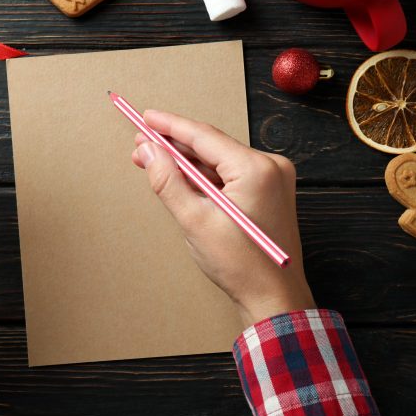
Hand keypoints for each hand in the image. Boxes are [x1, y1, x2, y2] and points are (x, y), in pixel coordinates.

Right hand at [132, 111, 314, 325]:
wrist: (274, 298)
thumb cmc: (242, 266)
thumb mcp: (195, 221)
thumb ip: (168, 181)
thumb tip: (148, 151)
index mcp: (256, 169)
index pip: (204, 136)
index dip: (170, 126)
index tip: (146, 117)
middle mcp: (270, 167)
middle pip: (212, 147)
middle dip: (174, 147)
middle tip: (141, 144)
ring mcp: (272, 179)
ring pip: (219, 161)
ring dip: (187, 163)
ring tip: (154, 161)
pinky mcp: (269, 192)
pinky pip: (230, 175)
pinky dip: (205, 178)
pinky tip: (180, 178)